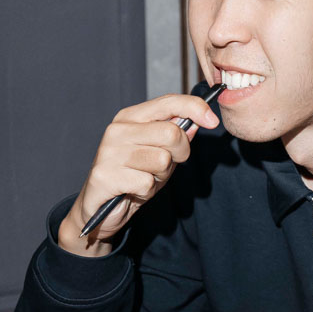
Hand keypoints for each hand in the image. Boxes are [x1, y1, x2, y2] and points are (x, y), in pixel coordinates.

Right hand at [59, 93, 220, 254]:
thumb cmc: (132, 178)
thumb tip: (199, 120)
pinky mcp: (105, 175)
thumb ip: (176, 136)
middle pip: (172, 133)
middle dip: (181, 153)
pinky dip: (147, 191)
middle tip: (166, 166)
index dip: (195, 108)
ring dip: (161, 176)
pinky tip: (133, 190)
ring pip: (162, 160)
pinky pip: (147, 182)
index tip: (213, 121)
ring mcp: (109, 152)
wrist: (98, 209)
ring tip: (145, 178)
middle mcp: (117, 130)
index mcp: (130, 117)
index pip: (168, 102)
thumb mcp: (159, 154)